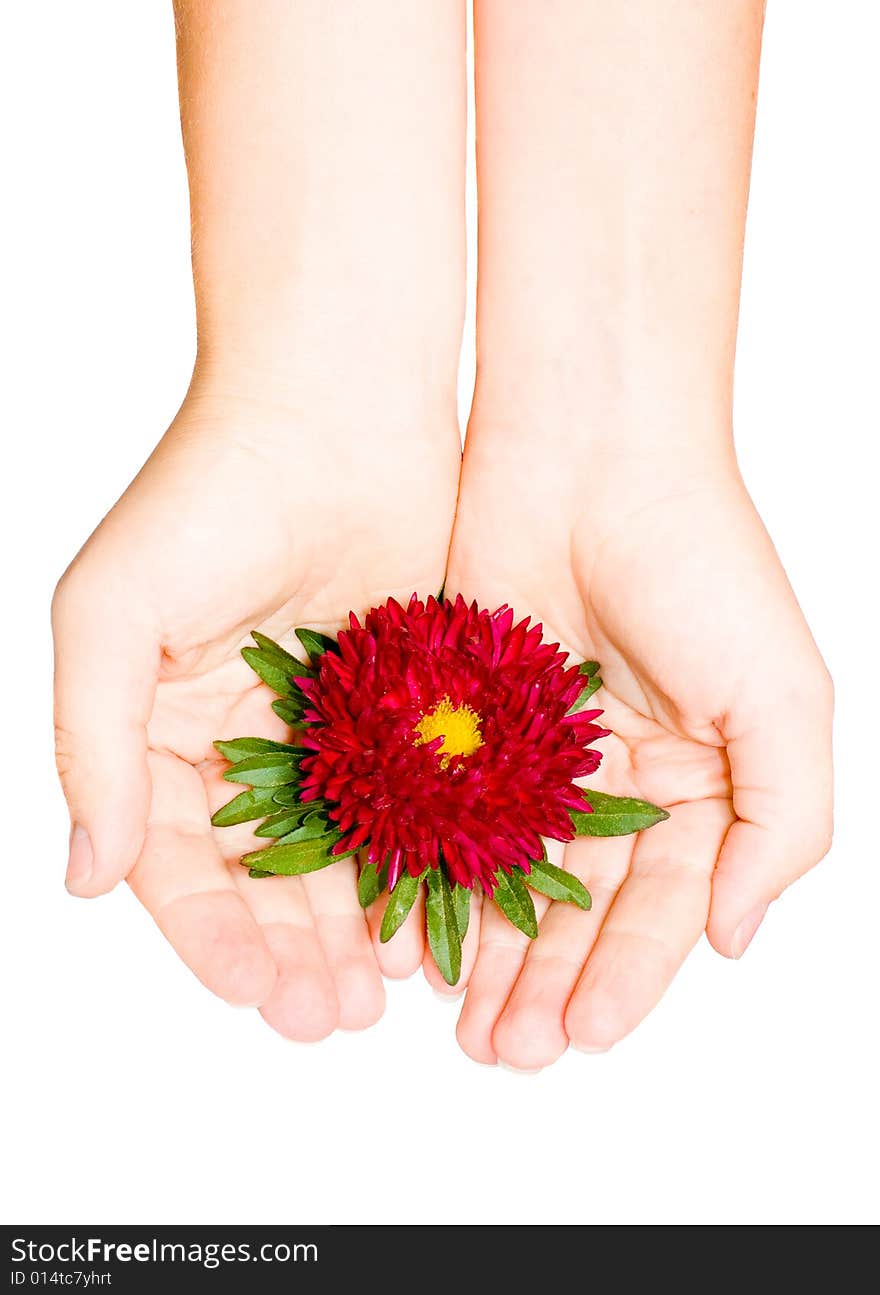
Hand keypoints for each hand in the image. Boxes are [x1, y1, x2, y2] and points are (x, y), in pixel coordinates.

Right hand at [53, 379, 459, 1038]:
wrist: (333, 406)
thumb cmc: (204, 495)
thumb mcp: (110, 615)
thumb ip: (93, 746)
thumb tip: (87, 878)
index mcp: (163, 729)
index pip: (178, 860)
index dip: (208, 933)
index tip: (251, 991)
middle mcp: (244, 740)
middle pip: (263, 876)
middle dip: (289, 951)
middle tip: (327, 1016)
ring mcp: (330, 729)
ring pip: (344, 855)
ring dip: (356, 927)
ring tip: (378, 994)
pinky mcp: (407, 707)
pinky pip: (415, 803)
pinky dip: (422, 863)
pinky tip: (437, 916)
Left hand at [435, 430, 832, 1066]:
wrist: (591, 448)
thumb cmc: (704, 561)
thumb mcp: (784, 698)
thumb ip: (782, 824)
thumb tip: (736, 939)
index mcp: (700, 782)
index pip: (663, 906)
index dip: (629, 975)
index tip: (588, 1035)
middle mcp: (615, 778)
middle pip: (578, 907)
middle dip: (547, 982)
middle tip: (506, 1052)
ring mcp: (534, 751)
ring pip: (503, 875)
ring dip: (486, 951)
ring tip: (460, 1023)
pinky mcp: (462, 716)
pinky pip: (441, 813)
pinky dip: (428, 873)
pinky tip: (410, 931)